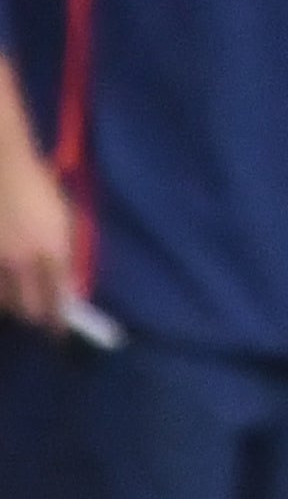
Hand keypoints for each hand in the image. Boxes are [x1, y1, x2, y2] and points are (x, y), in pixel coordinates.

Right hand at [0, 143, 71, 329]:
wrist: (2, 164)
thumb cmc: (38, 186)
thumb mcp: (64, 219)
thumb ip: (68, 255)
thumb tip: (70, 287)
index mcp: (52, 251)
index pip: (57, 300)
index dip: (57, 322)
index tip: (58, 334)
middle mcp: (22, 261)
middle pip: (28, 309)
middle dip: (34, 317)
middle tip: (36, 317)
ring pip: (2, 301)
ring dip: (10, 304)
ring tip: (16, 299)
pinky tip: (3, 285)